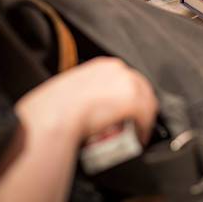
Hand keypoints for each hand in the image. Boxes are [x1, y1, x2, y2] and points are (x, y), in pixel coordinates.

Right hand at [15, 57, 157, 143]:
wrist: (55, 115)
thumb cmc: (56, 106)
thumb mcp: (73, 87)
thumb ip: (87, 90)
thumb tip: (90, 103)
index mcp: (105, 66)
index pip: (128, 79)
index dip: (132, 95)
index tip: (129, 108)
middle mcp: (119, 71)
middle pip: (142, 89)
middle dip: (141, 106)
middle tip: (136, 122)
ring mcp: (127, 85)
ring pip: (147, 102)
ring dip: (144, 118)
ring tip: (138, 131)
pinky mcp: (132, 102)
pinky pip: (146, 116)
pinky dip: (145, 128)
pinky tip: (139, 136)